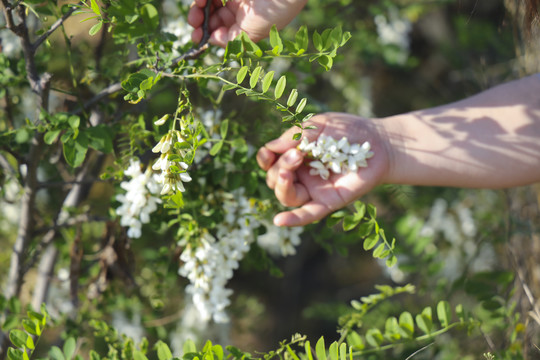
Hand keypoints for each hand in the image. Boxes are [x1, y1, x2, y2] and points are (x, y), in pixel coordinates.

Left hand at [188, 0, 307, 46]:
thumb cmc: (273, 12)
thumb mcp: (252, 33)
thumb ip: (231, 40)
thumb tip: (212, 40)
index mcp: (246, 26)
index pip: (221, 31)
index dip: (207, 35)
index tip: (197, 37)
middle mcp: (239, 11)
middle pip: (211, 17)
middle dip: (199, 21)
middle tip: (195, 21)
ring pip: (209, 4)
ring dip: (199, 7)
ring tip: (199, 6)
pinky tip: (202, 0)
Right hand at [257, 113, 390, 226]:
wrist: (380, 142)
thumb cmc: (349, 131)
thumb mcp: (319, 125)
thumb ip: (296, 135)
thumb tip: (271, 147)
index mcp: (295, 156)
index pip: (270, 163)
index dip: (265, 158)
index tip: (269, 152)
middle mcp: (301, 175)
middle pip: (275, 179)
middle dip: (280, 166)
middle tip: (298, 154)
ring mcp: (314, 190)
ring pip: (286, 197)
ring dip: (282, 184)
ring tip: (291, 169)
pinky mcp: (329, 201)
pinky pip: (308, 214)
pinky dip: (293, 219)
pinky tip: (279, 220)